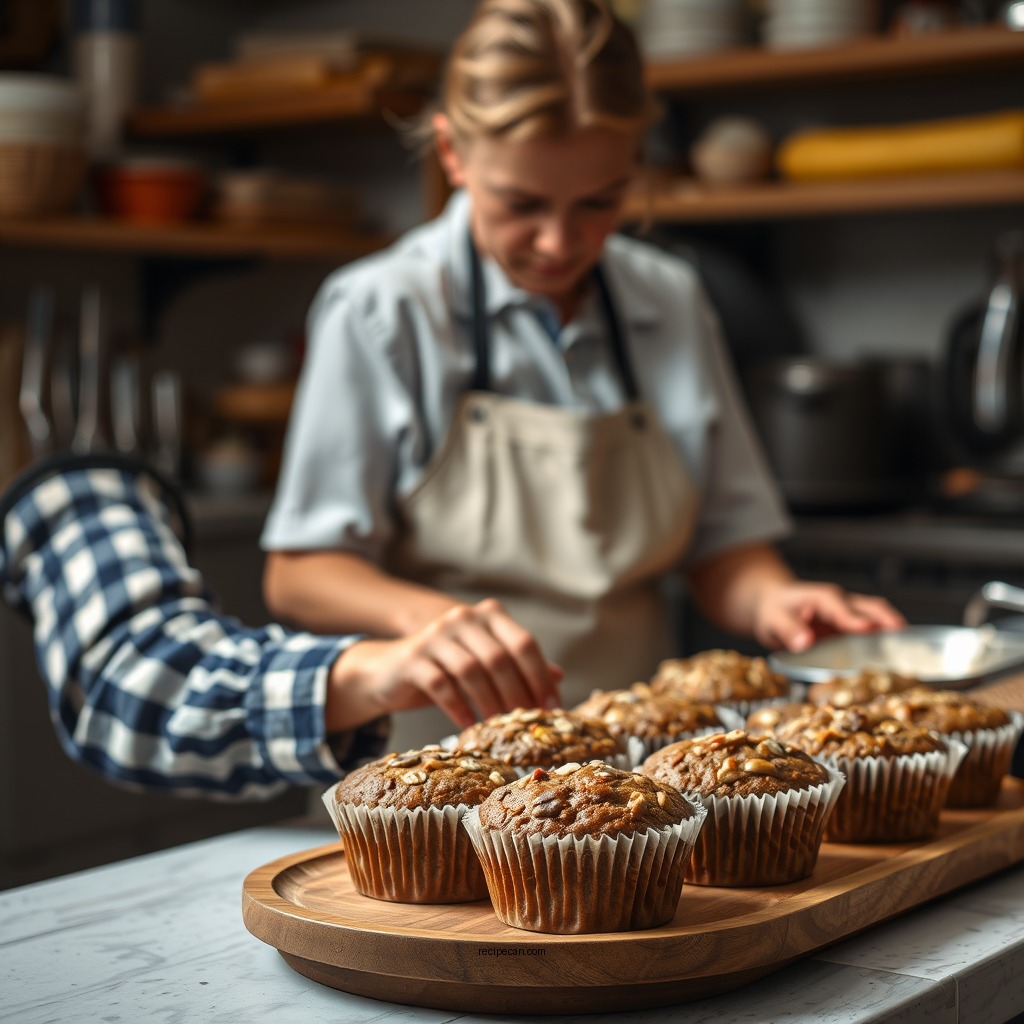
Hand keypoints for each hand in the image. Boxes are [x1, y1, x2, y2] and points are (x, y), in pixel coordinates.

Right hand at [325, 598, 562, 732]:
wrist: (390, 670)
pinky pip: (441, 686)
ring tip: (498, 727)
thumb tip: (558, 677)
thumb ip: (518, 666)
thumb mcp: (485, 664)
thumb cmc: (447, 668)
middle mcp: (462, 618)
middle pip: (500, 658)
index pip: (523, 642)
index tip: (552, 706)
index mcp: (487, 615)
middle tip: (526, 722)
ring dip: (490, 704)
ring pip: (472, 672)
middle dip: (517, 694)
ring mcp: (435, 636)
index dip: (540, 676)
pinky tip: (468, 725)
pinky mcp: (413, 659)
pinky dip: (459, 708)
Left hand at [751, 581, 906, 652]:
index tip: (866, 628)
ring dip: (893, 633)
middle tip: (906, 641)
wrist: (774, 603)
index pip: (840, 606)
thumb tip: (803, 641)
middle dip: (889, 622)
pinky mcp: (853, 628)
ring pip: (878, 618)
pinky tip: (894, 662)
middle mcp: (841, 603)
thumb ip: (788, 630)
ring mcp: (850, 615)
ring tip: (909, 653)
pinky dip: (886, 643)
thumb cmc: (774, 609)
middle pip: (871, 608)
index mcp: (822, 597)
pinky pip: (874, 633)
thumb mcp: (773, 619)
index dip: (853, 617)